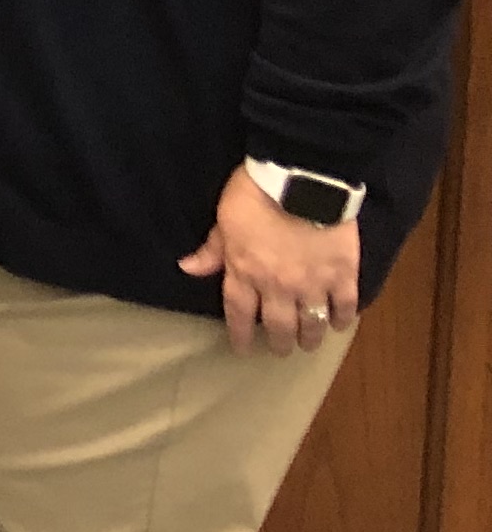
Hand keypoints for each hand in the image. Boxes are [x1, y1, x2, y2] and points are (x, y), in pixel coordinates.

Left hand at [181, 166, 362, 356]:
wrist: (300, 180)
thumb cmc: (255, 195)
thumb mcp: (224, 219)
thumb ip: (212, 249)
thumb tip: (187, 268)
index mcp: (245, 272)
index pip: (239, 313)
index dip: (239, 334)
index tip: (242, 348)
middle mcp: (278, 286)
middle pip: (278, 326)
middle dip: (278, 342)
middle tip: (281, 350)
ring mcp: (313, 283)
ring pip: (312, 323)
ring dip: (310, 338)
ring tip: (308, 344)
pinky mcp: (343, 275)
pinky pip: (345, 306)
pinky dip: (342, 319)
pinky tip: (339, 324)